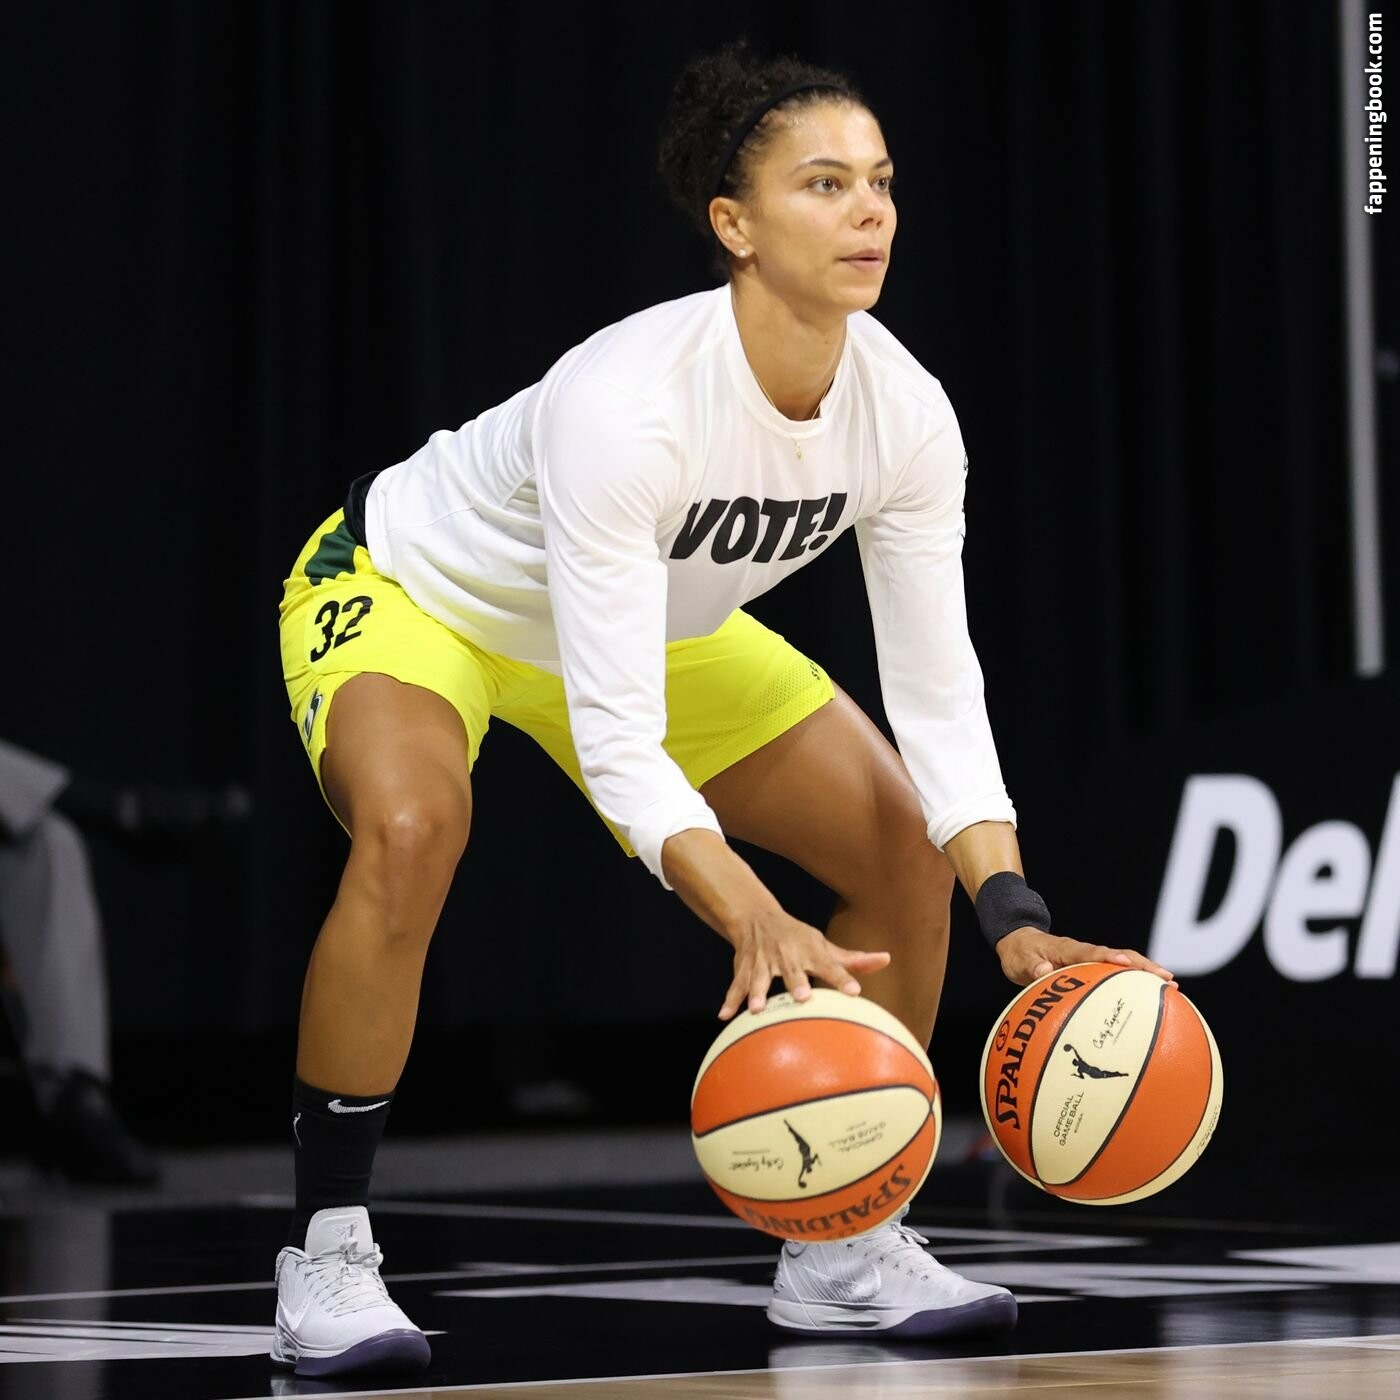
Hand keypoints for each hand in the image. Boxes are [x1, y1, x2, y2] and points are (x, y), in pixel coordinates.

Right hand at [718, 909, 890, 1020]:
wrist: (757, 917)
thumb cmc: (798, 938)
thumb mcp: (824, 946)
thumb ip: (854, 959)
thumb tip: (886, 959)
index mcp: (811, 951)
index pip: (830, 965)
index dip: (843, 978)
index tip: (855, 992)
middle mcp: (787, 955)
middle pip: (792, 970)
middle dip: (795, 982)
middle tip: (801, 996)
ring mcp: (763, 961)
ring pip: (759, 977)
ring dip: (757, 992)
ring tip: (757, 1009)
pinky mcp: (744, 968)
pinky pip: (735, 985)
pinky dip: (729, 1000)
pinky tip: (725, 1016)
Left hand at [996, 928, 1174, 987]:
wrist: (1018, 944)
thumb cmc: (1019, 954)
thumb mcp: (1020, 961)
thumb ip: (1031, 967)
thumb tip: (1044, 971)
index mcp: (1067, 950)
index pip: (1091, 952)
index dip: (1109, 957)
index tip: (1126, 963)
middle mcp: (1083, 953)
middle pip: (1119, 957)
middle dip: (1143, 967)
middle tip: (1169, 980)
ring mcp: (1090, 960)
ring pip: (1122, 965)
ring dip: (1145, 975)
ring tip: (1172, 989)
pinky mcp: (1091, 968)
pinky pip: (1116, 974)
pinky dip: (1134, 983)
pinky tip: (1150, 999)